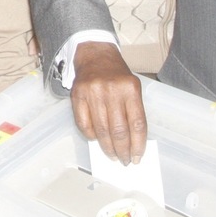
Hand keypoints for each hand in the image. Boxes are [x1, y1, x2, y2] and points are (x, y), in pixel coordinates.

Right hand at [71, 42, 146, 165]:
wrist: (95, 55)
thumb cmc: (117, 75)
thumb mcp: (132, 87)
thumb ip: (133, 111)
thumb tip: (133, 142)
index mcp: (130, 88)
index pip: (137, 123)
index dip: (138, 144)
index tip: (137, 157)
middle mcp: (112, 90)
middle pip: (119, 130)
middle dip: (123, 150)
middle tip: (124, 161)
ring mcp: (93, 93)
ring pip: (102, 131)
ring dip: (108, 148)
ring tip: (112, 155)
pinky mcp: (77, 96)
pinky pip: (84, 125)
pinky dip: (91, 136)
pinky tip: (97, 140)